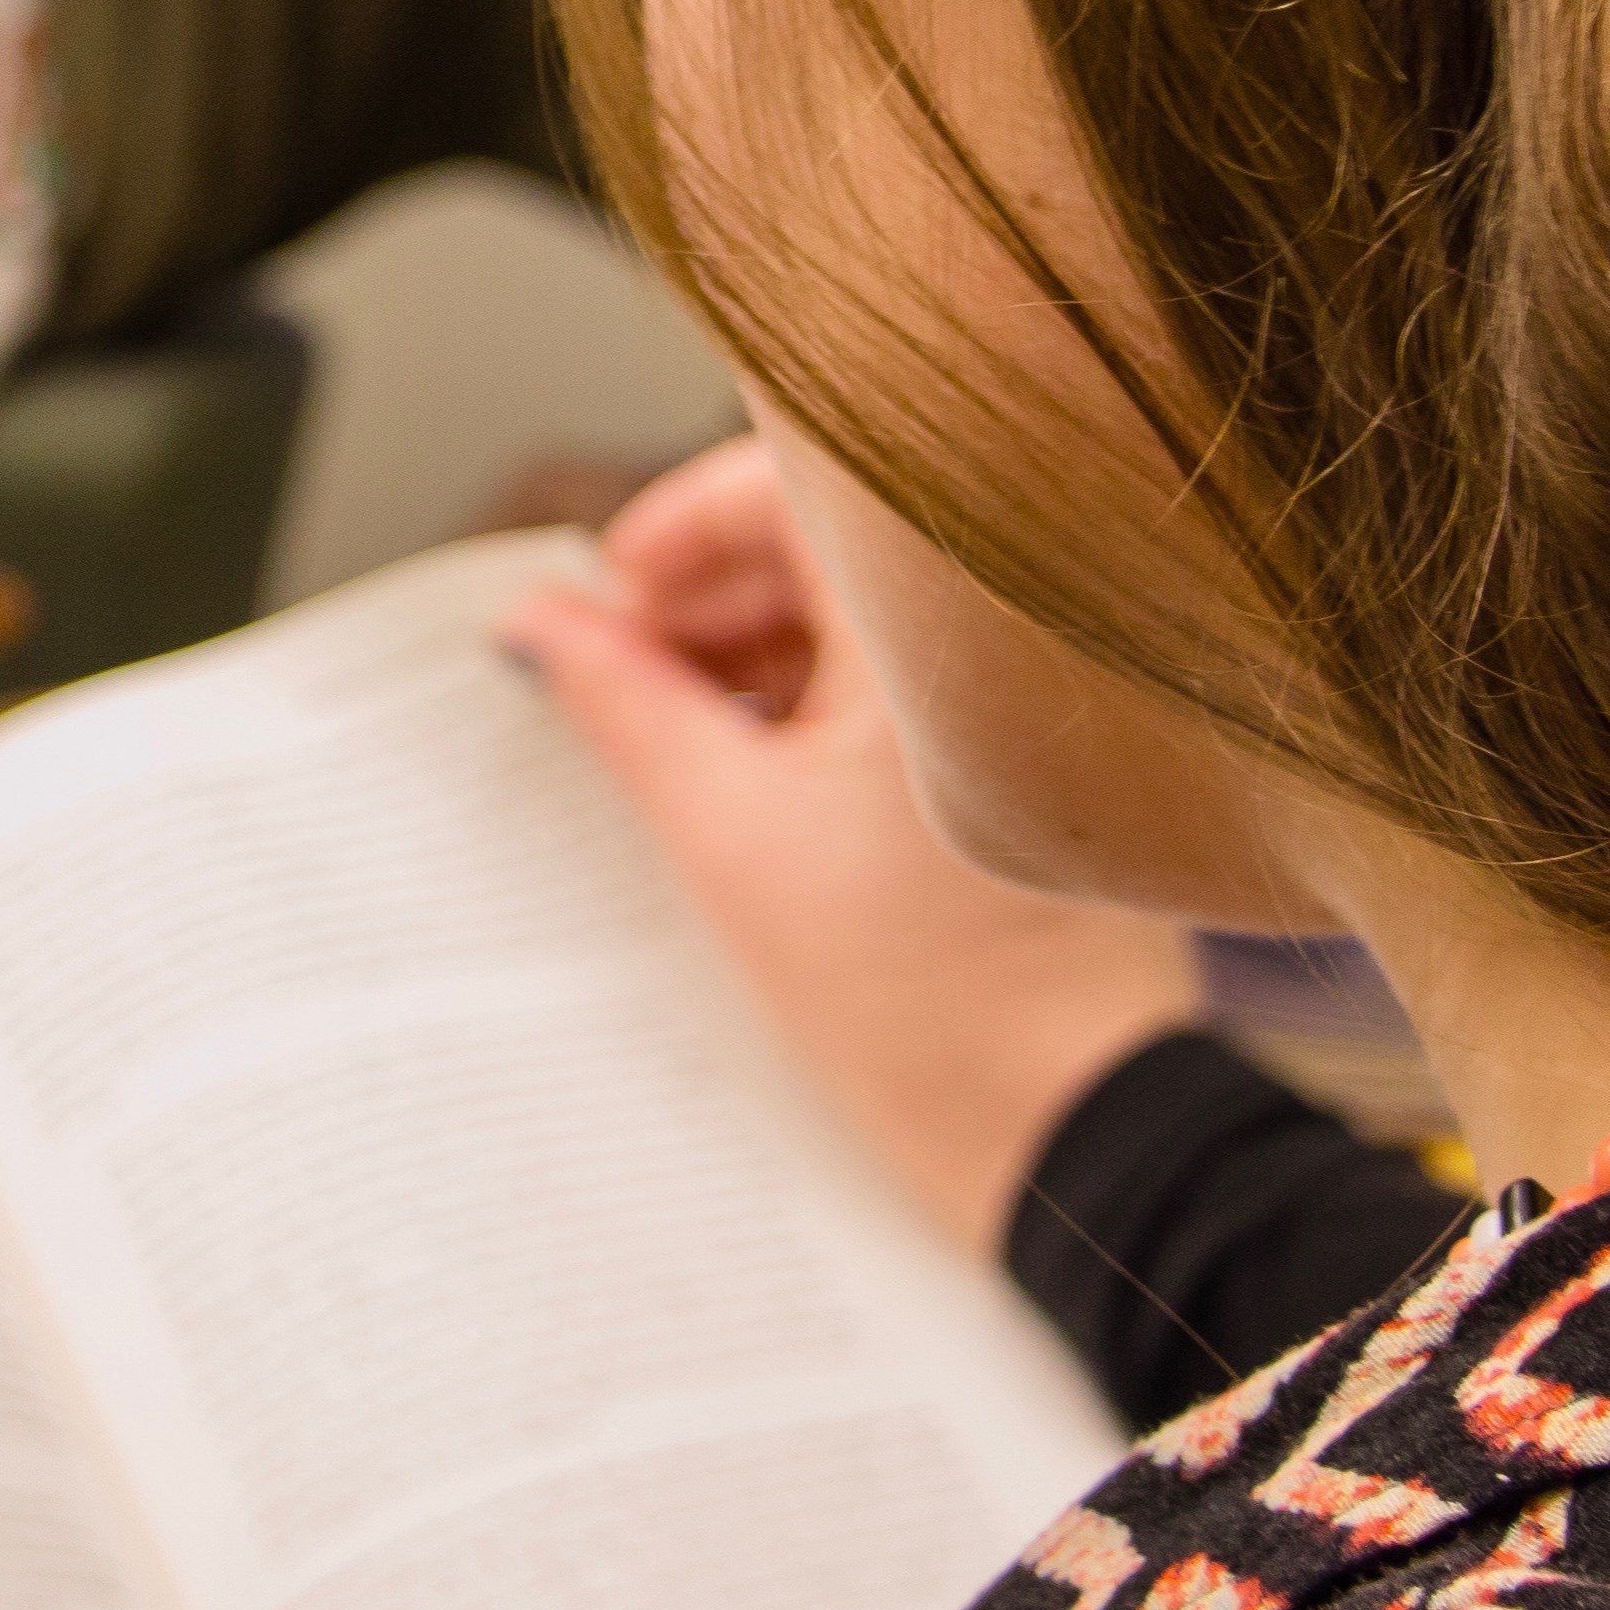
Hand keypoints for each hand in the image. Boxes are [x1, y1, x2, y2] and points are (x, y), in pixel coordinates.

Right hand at [504, 439, 1203, 1259]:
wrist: (1065, 1128)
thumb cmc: (924, 1001)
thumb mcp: (727, 835)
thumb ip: (626, 702)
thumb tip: (545, 618)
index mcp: (940, 627)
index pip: (798, 481)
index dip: (687, 523)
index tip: (617, 591)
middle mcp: (1007, 634)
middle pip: (835, 543)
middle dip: (715, 596)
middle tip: (628, 674)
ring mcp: (1033, 694)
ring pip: (872, 613)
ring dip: (764, 649)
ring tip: (688, 741)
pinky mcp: (1038, 754)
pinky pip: (918, 677)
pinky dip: (831, 701)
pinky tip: (766, 776)